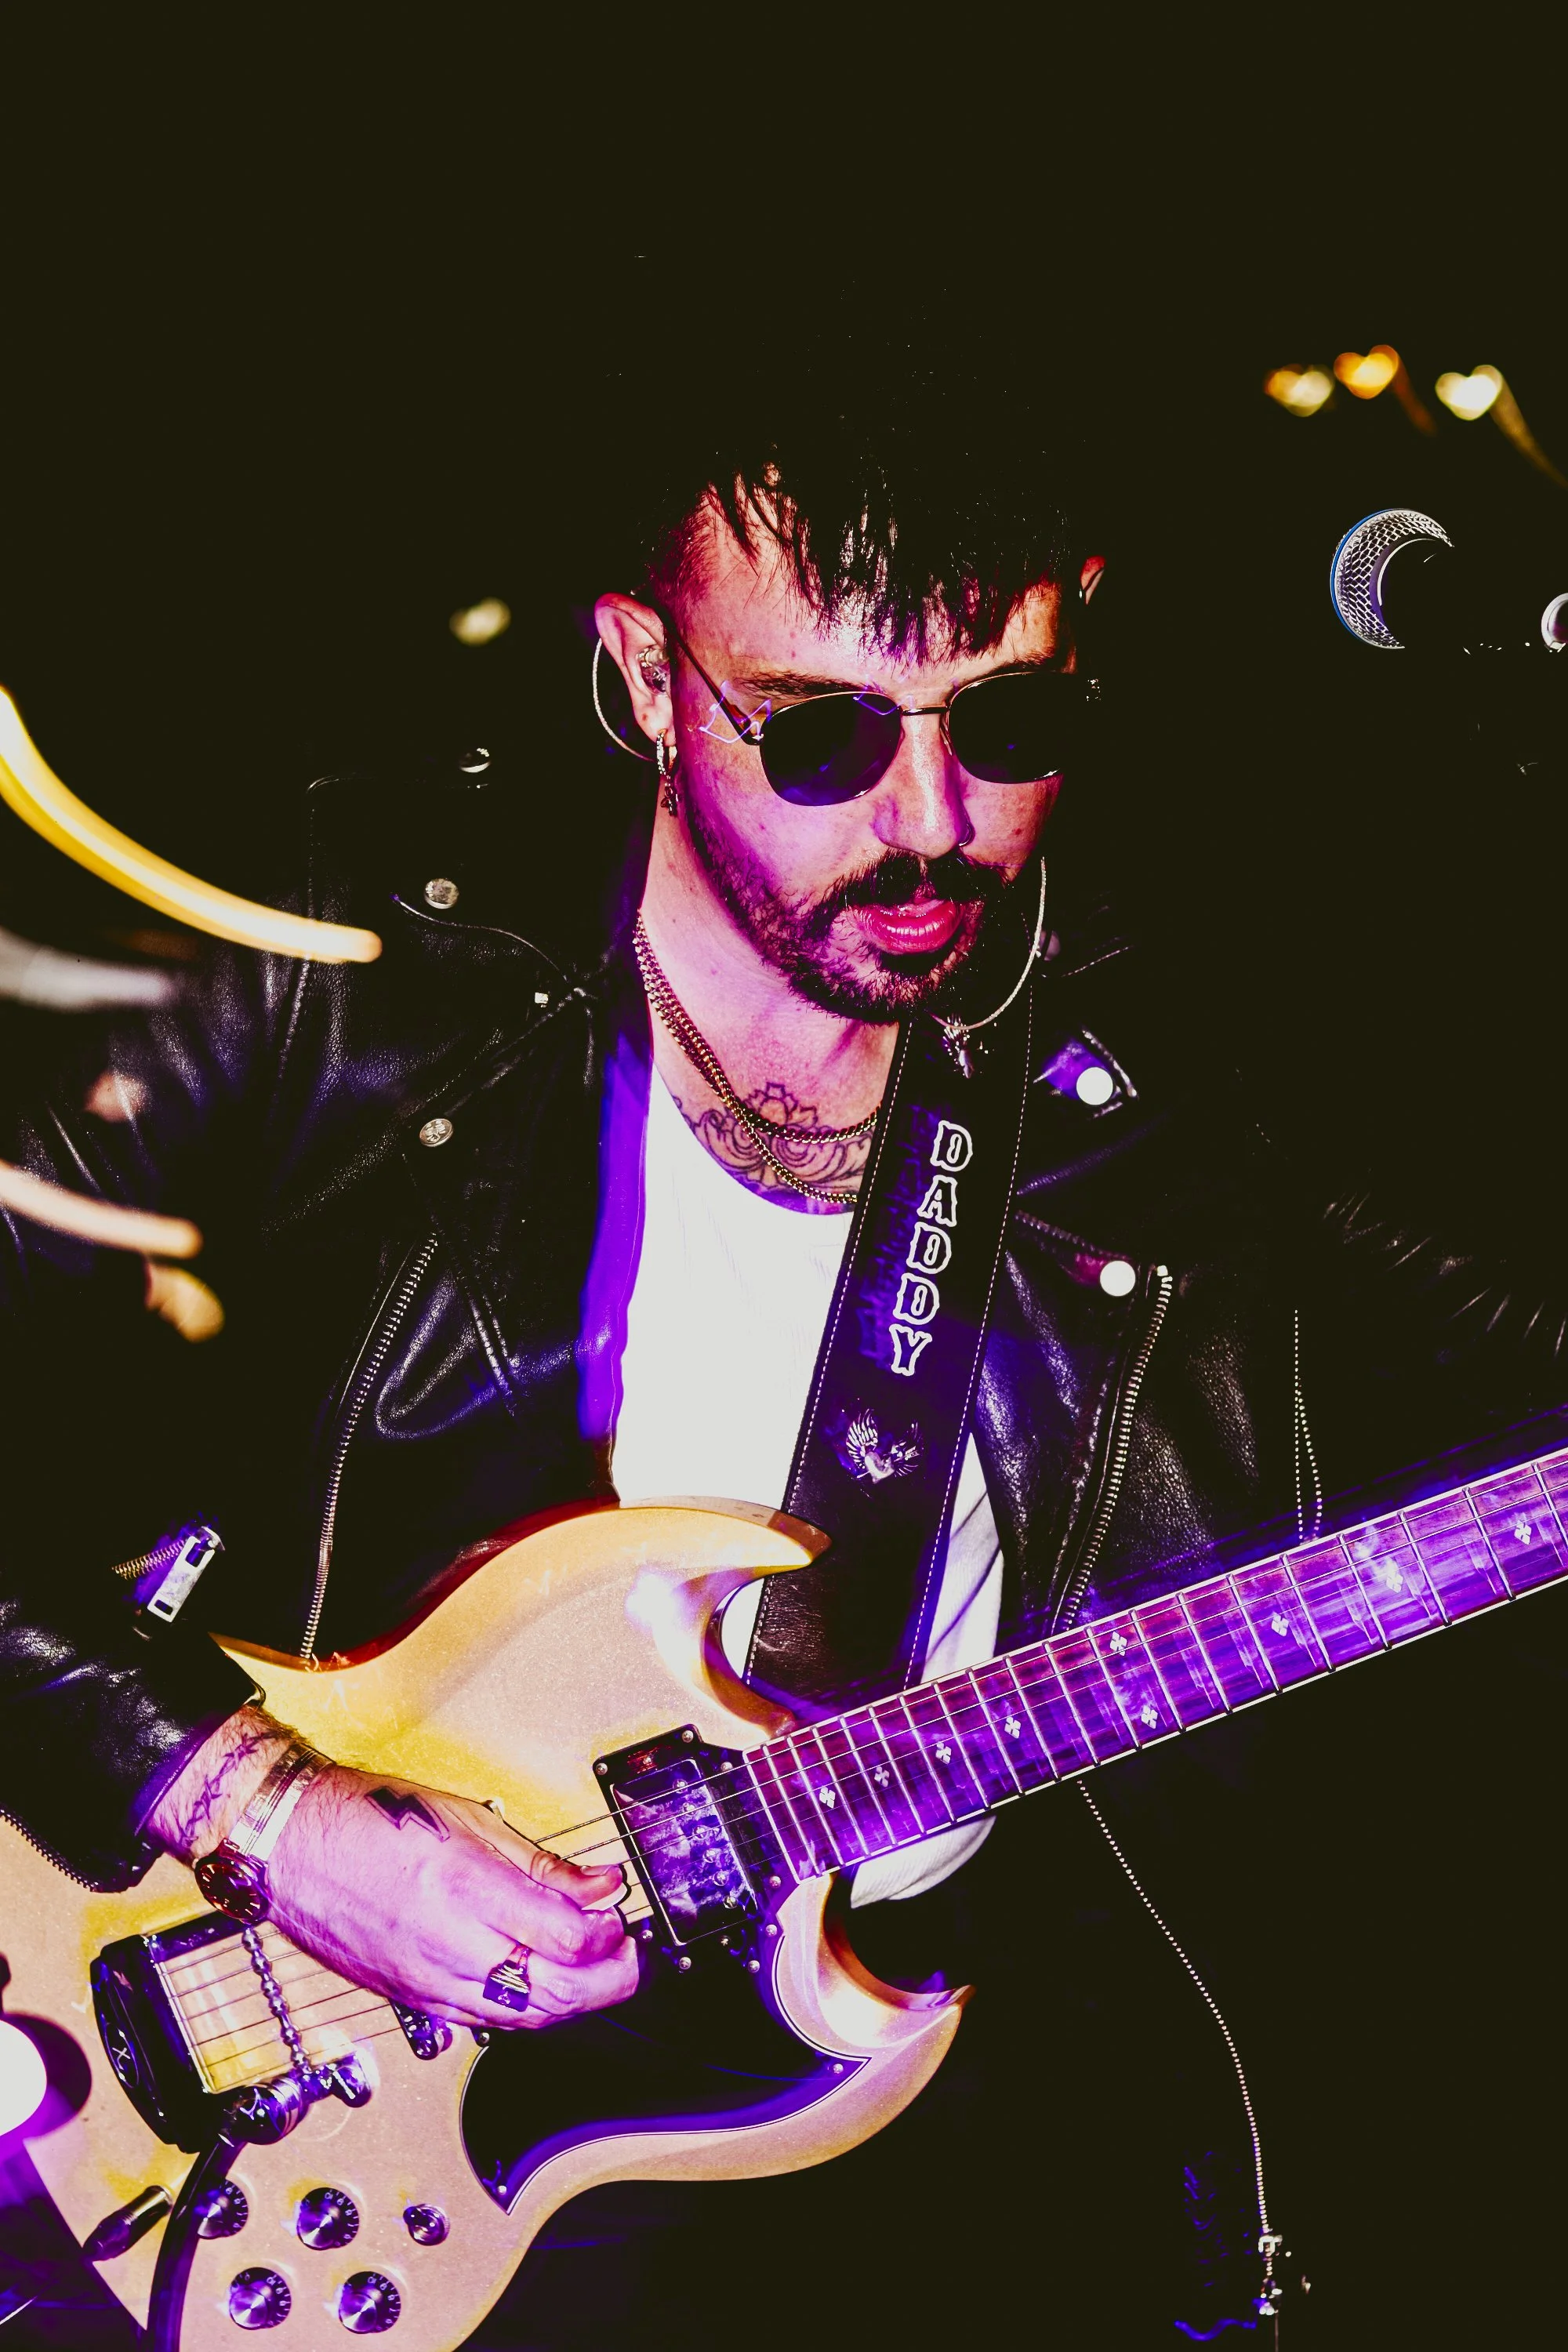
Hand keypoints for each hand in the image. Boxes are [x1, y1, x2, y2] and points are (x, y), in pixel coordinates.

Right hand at [149, 1707, 634, 2030]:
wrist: (291, 1843)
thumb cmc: (370, 1817)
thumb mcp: (469, 1819)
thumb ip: (542, 1864)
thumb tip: (601, 1886)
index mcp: (468, 1888)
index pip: (568, 1938)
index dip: (612, 1936)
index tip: (626, 1915)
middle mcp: (449, 1944)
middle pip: (555, 1992)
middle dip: (609, 1981)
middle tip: (630, 1954)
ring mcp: (427, 1981)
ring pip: (524, 2018)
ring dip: (572, 2002)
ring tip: (595, 1971)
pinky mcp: (411, 1999)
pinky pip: (485, 2020)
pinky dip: (525, 2011)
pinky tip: (540, 1987)